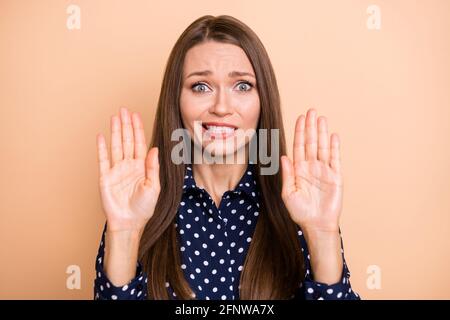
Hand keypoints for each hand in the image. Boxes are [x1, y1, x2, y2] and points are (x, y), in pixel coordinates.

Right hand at [96, 107, 159, 233]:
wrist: (129, 223)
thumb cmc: (143, 208)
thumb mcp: (154, 187)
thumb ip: (153, 168)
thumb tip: (155, 149)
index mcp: (141, 167)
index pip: (139, 143)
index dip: (138, 129)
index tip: (136, 115)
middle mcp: (129, 166)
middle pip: (127, 140)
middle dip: (126, 125)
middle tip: (124, 109)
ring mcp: (116, 170)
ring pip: (116, 146)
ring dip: (115, 131)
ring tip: (115, 117)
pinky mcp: (105, 177)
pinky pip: (103, 159)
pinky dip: (102, 148)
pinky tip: (101, 136)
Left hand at [281, 108, 342, 233]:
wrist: (316, 225)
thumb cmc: (300, 212)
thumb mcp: (288, 193)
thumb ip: (287, 174)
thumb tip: (284, 156)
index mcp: (299, 170)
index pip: (299, 146)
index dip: (300, 132)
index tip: (300, 118)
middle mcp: (311, 167)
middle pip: (311, 142)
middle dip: (311, 127)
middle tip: (311, 111)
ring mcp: (324, 170)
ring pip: (323, 147)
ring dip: (322, 133)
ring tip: (321, 118)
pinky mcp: (335, 176)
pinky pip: (335, 159)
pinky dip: (334, 147)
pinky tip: (333, 135)